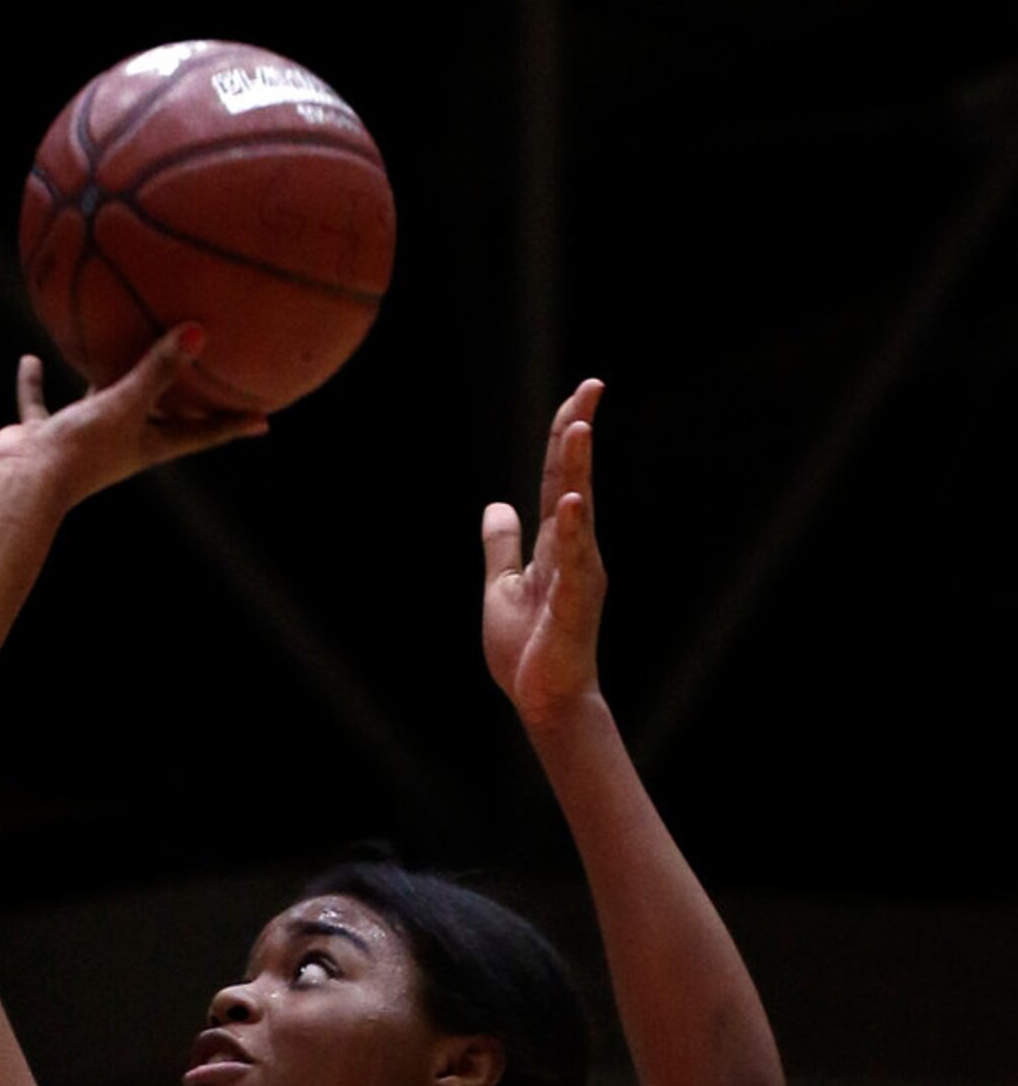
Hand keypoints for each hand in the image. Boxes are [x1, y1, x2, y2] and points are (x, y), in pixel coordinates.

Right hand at [0, 324, 267, 507]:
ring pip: (101, 403)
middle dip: (177, 399)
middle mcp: (121, 442)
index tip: (263, 419)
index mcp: (149, 445)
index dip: (232, 425)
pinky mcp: (47, 435)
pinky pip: (42, 404)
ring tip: (116, 351)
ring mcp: (84, 439)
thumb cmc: (82, 450)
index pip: (201, 434)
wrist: (24, 484)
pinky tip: (31, 358)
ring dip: (107, 381)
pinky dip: (37, 384)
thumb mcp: (124, 404)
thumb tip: (199, 331)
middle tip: (199, 374)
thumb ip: (157, 369)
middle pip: (158, 417)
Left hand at [481, 379, 605, 729]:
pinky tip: (569, 502)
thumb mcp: (501, 586)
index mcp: (556, 545)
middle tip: (591, 386)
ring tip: (578, 428)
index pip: (559, 478)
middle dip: (578, 434)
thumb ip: (501, 545)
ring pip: (577, 512)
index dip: (565, 436)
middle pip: (573, 481)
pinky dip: (571, 531)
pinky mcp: (573, 603)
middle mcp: (574, 551)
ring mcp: (577, 576)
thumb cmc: (527, 647)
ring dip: (576, 469)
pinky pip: (573, 562)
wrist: (543, 699)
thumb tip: (496, 505)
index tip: (581, 393)